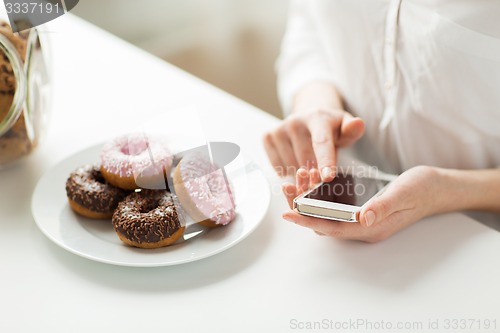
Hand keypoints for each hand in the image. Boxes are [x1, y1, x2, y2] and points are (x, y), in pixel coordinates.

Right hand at [263, 108, 364, 180]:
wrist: (309, 116)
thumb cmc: (330, 128)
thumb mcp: (345, 128)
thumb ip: (352, 130)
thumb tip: (359, 124)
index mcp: (317, 117)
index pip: (321, 143)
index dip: (325, 161)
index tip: (327, 177)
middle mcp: (296, 121)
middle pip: (306, 159)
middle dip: (314, 173)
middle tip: (320, 176)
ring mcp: (280, 128)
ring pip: (291, 166)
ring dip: (301, 173)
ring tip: (308, 164)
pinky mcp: (268, 137)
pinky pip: (278, 166)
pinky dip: (287, 170)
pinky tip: (295, 161)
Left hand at [282, 166, 444, 242]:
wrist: (439, 189)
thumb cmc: (423, 189)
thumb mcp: (404, 193)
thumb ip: (384, 206)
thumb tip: (363, 217)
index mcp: (372, 228)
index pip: (332, 227)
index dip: (308, 221)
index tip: (287, 212)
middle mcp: (364, 228)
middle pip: (324, 223)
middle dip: (302, 208)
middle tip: (287, 187)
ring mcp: (363, 221)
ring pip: (327, 216)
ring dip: (310, 201)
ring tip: (296, 180)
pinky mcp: (363, 212)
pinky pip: (335, 209)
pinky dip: (320, 197)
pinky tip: (313, 182)